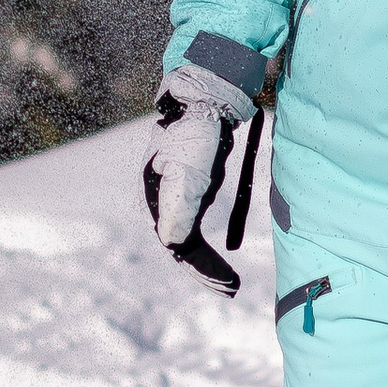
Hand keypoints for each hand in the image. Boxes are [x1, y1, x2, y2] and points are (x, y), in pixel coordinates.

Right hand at [143, 68, 245, 290]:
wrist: (207, 97)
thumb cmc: (196, 131)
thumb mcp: (190, 169)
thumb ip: (180, 204)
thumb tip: (171, 243)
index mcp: (153, 198)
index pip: (176, 245)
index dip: (201, 268)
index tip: (226, 283)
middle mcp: (160, 201)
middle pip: (182, 246)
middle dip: (206, 271)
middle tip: (233, 289)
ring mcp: (175, 195)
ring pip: (189, 240)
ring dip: (207, 263)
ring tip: (230, 283)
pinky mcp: (190, 189)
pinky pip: (196, 225)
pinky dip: (209, 244)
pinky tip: (225, 253)